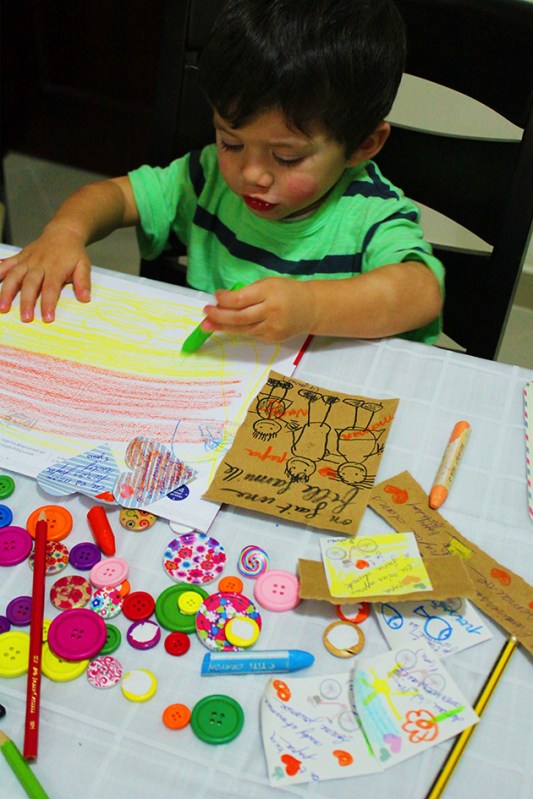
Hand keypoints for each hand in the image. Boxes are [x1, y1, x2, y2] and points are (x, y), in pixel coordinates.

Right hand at [0, 224, 91, 321]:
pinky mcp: (19, 257)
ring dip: (6, 292)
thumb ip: (83, 282)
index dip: (48, 304)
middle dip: (26, 302)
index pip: (51, 289)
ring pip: (13, 276)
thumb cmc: (73, 253)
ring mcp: (26, 261)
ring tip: (2, 307)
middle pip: (30, 284)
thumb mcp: (83, 265)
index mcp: (55, 269)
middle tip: (25, 318)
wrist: (62, 232)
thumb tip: (86, 298)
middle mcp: (38, 265)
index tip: (47, 318)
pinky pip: (6, 264)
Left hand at [201, 277, 315, 341]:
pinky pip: (251, 334)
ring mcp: (273, 327)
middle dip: (218, 317)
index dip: (224, 300)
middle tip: (205, 314)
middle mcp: (271, 310)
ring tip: (208, 325)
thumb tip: (222, 302)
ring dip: (223, 327)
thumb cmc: (286, 291)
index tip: (215, 297)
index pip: (241, 299)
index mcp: (269, 292)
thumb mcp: (268, 284)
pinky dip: (238, 329)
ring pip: (242, 329)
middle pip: (239, 317)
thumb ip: (247, 293)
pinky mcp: (273, 338)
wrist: (311, 308)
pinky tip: (228, 326)